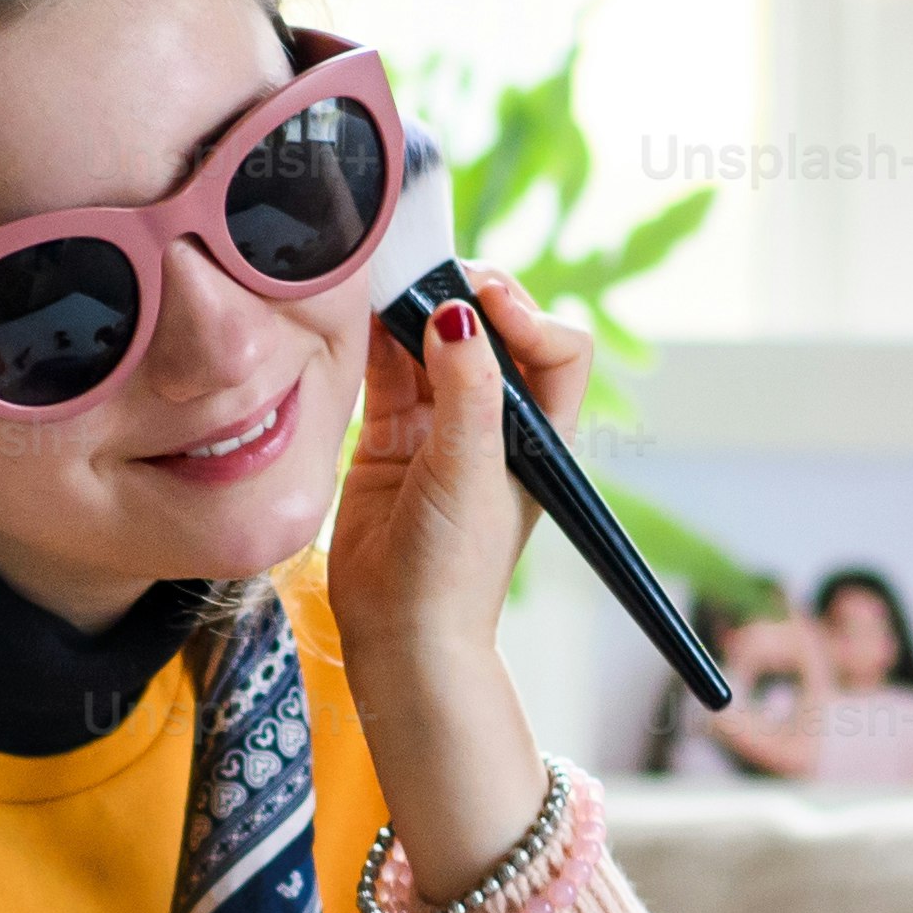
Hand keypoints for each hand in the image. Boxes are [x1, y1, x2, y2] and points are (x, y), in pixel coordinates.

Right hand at [331, 277, 595, 899]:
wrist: (399, 633)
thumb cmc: (452, 568)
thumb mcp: (469, 469)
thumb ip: (467, 388)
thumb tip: (458, 310)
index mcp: (539, 432)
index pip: (556, 346)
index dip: (526, 314)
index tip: (482, 300)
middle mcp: (494, 423)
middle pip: (491, 332)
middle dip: (464, 298)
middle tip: (427, 279)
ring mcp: (440, 427)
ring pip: (432, 344)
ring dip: (412, 312)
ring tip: (388, 285)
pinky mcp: (390, 437)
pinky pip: (385, 371)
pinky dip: (373, 341)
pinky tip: (357, 319)